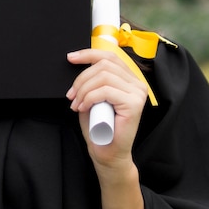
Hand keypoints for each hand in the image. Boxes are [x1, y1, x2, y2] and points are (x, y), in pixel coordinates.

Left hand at [66, 48, 146, 177]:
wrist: (107, 153)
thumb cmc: (99, 127)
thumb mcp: (92, 97)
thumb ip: (92, 80)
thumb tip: (78, 63)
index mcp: (129, 79)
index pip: (109, 57)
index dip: (88, 54)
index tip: (70, 58)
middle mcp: (137, 83)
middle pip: (104, 65)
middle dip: (81, 79)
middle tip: (71, 95)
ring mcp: (138, 93)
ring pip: (103, 77)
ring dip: (84, 90)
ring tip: (76, 104)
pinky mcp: (134, 104)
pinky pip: (106, 91)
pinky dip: (89, 98)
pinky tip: (83, 108)